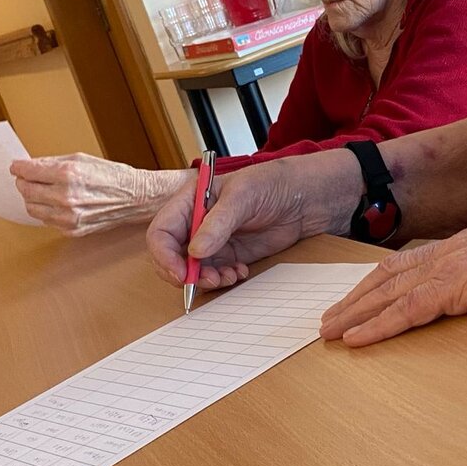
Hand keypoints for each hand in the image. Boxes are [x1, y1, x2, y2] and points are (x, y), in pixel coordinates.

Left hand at [11, 154, 189, 235]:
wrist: (135, 198)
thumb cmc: (113, 176)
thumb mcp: (82, 159)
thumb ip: (53, 163)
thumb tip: (30, 166)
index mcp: (68, 174)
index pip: (27, 172)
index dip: (18, 168)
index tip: (16, 167)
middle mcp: (66, 197)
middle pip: (25, 190)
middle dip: (23, 182)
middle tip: (28, 177)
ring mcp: (68, 217)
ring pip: (31, 208)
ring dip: (32, 198)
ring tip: (42, 190)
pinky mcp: (71, 230)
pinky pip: (46, 220)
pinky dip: (46, 210)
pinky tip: (56, 202)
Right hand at [146, 149, 359, 290]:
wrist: (305, 198)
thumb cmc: (273, 183)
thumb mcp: (245, 196)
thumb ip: (219, 222)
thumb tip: (195, 251)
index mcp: (190, 201)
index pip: (161, 232)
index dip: (164, 255)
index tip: (180, 273)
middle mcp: (196, 223)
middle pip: (171, 256)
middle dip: (184, 274)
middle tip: (206, 282)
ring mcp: (212, 241)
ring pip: (192, 271)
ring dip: (205, 280)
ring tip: (229, 276)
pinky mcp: (230, 255)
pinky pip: (214, 275)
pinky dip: (222, 280)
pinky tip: (239, 273)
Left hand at [318, 194, 466, 346]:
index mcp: (462, 245)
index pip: (408, 262)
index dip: (380, 281)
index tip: (360, 295)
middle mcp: (447, 252)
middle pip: (386, 276)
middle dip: (355, 298)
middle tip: (329, 318)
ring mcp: (447, 269)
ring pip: (386, 294)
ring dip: (354, 313)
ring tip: (329, 331)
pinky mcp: (453, 288)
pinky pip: (404, 312)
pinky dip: (375, 326)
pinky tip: (355, 339)